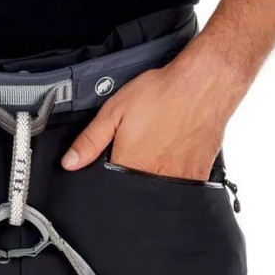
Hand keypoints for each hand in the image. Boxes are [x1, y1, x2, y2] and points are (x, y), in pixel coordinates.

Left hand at [61, 48, 243, 180]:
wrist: (204, 84)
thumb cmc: (163, 93)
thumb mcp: (114, 111)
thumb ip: (91, 140)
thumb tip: (70, 163)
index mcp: (130, 163)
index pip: (112, 186)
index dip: (110, 174)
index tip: (117, 159)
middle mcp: (155, 176)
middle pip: (136, 189)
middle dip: (134, 173)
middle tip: (143, 146)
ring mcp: (179, 177)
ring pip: (159, 190)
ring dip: (154, 175)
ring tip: (159, 147)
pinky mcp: (198, 174)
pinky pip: (182, 186)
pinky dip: (176, 175)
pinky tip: (175, 153)